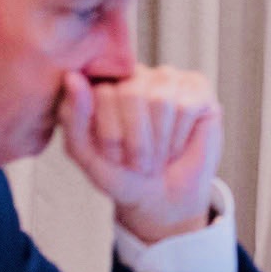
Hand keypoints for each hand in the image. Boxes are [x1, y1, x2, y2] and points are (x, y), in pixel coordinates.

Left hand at [59, 67, 223, 242]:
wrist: (161, 198)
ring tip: (159, 154)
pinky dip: (179, 137)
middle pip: (132, 94)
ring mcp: (168, 78)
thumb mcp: (85, 152)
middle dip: (136, 141)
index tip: (114, 157)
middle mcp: (135, 73)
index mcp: (103, 82)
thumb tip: (72, 77)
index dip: (110, 134)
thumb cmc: (122, 173)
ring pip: (161, 100)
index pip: (102, 92)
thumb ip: (73, 116)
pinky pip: (187, 106)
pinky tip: (178, 145)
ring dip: (159, 141)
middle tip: (140, 161)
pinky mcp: (198, 88)